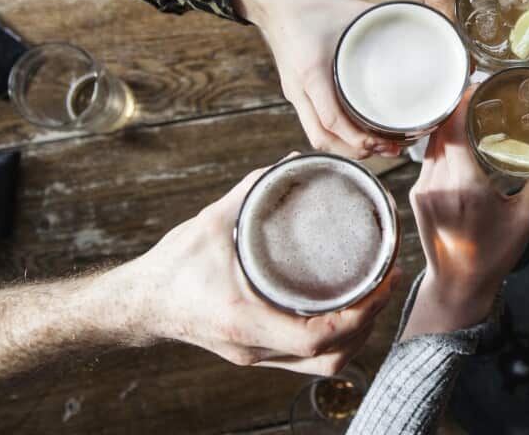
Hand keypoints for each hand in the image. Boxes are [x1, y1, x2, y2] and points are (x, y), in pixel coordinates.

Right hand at [97, 158, 398, 373]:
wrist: (141, 302)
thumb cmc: (174, 265)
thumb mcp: (212, 222)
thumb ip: (253, 190)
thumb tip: (294, 161)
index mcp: (243, 319)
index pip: (315, 338)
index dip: (358, 315)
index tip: (380, 283)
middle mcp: (253, 346)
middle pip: (329, 358)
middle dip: (368, 323)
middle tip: (387, 282)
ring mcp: (256, 355)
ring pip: (322, 365)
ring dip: (357, 337)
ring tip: (375, 297)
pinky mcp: (256, 354)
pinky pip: (307, 361)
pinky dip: (336, 342)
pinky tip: (348, 313)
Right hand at [234, 0, 396, 158]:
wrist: (275, 2)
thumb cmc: (312, 5)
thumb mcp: (350, 11)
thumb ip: (383, 20)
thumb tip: (418, 29)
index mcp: (312, 71)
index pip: (331, 120)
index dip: (357, 139)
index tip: (382, 142)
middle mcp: (299, 88)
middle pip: (323, 138)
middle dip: (357, 151)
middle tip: (390, 149)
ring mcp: (295, 93)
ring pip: (317, 136)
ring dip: (346, 148)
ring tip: (378, 147)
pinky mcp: (296, 93)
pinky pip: (313, 124)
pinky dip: (336, 136)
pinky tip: (357, 134)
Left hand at [402, 92, 528, 337]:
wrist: (457, 285)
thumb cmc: (494, 255)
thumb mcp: (527, 217)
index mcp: (465, 187)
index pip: (454, 128)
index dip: (463, 102)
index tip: (480, 86)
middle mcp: (438, 185)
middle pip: (441, 129)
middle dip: (458, 106)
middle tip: (480, 91)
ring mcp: (422, 189)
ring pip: (432, 142)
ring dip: (449, 123)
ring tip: (472, 110)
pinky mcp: (416, 194)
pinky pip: (429, 158)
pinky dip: (444, 143)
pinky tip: (460, 139)